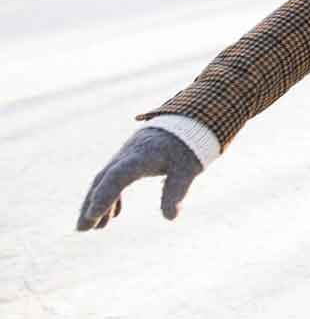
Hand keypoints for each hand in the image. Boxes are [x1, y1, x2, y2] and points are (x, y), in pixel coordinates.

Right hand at [76, 127, 202, 230]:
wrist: (187, 121)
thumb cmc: (187, 146)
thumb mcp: (187, 169)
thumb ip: (176, 191)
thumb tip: (171, 218)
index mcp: (141, 156)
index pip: (117, 176)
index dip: (104, 196)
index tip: (92, 216)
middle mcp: (127, 155)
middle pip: (103, 180)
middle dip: (91, 205)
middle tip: (81, 229)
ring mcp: (125, 156)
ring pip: (105, 180)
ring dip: (97, 203)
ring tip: (95, 229)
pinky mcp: (129, 159)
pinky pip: (114, 179)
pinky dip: (111, 196)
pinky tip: (113, 215)